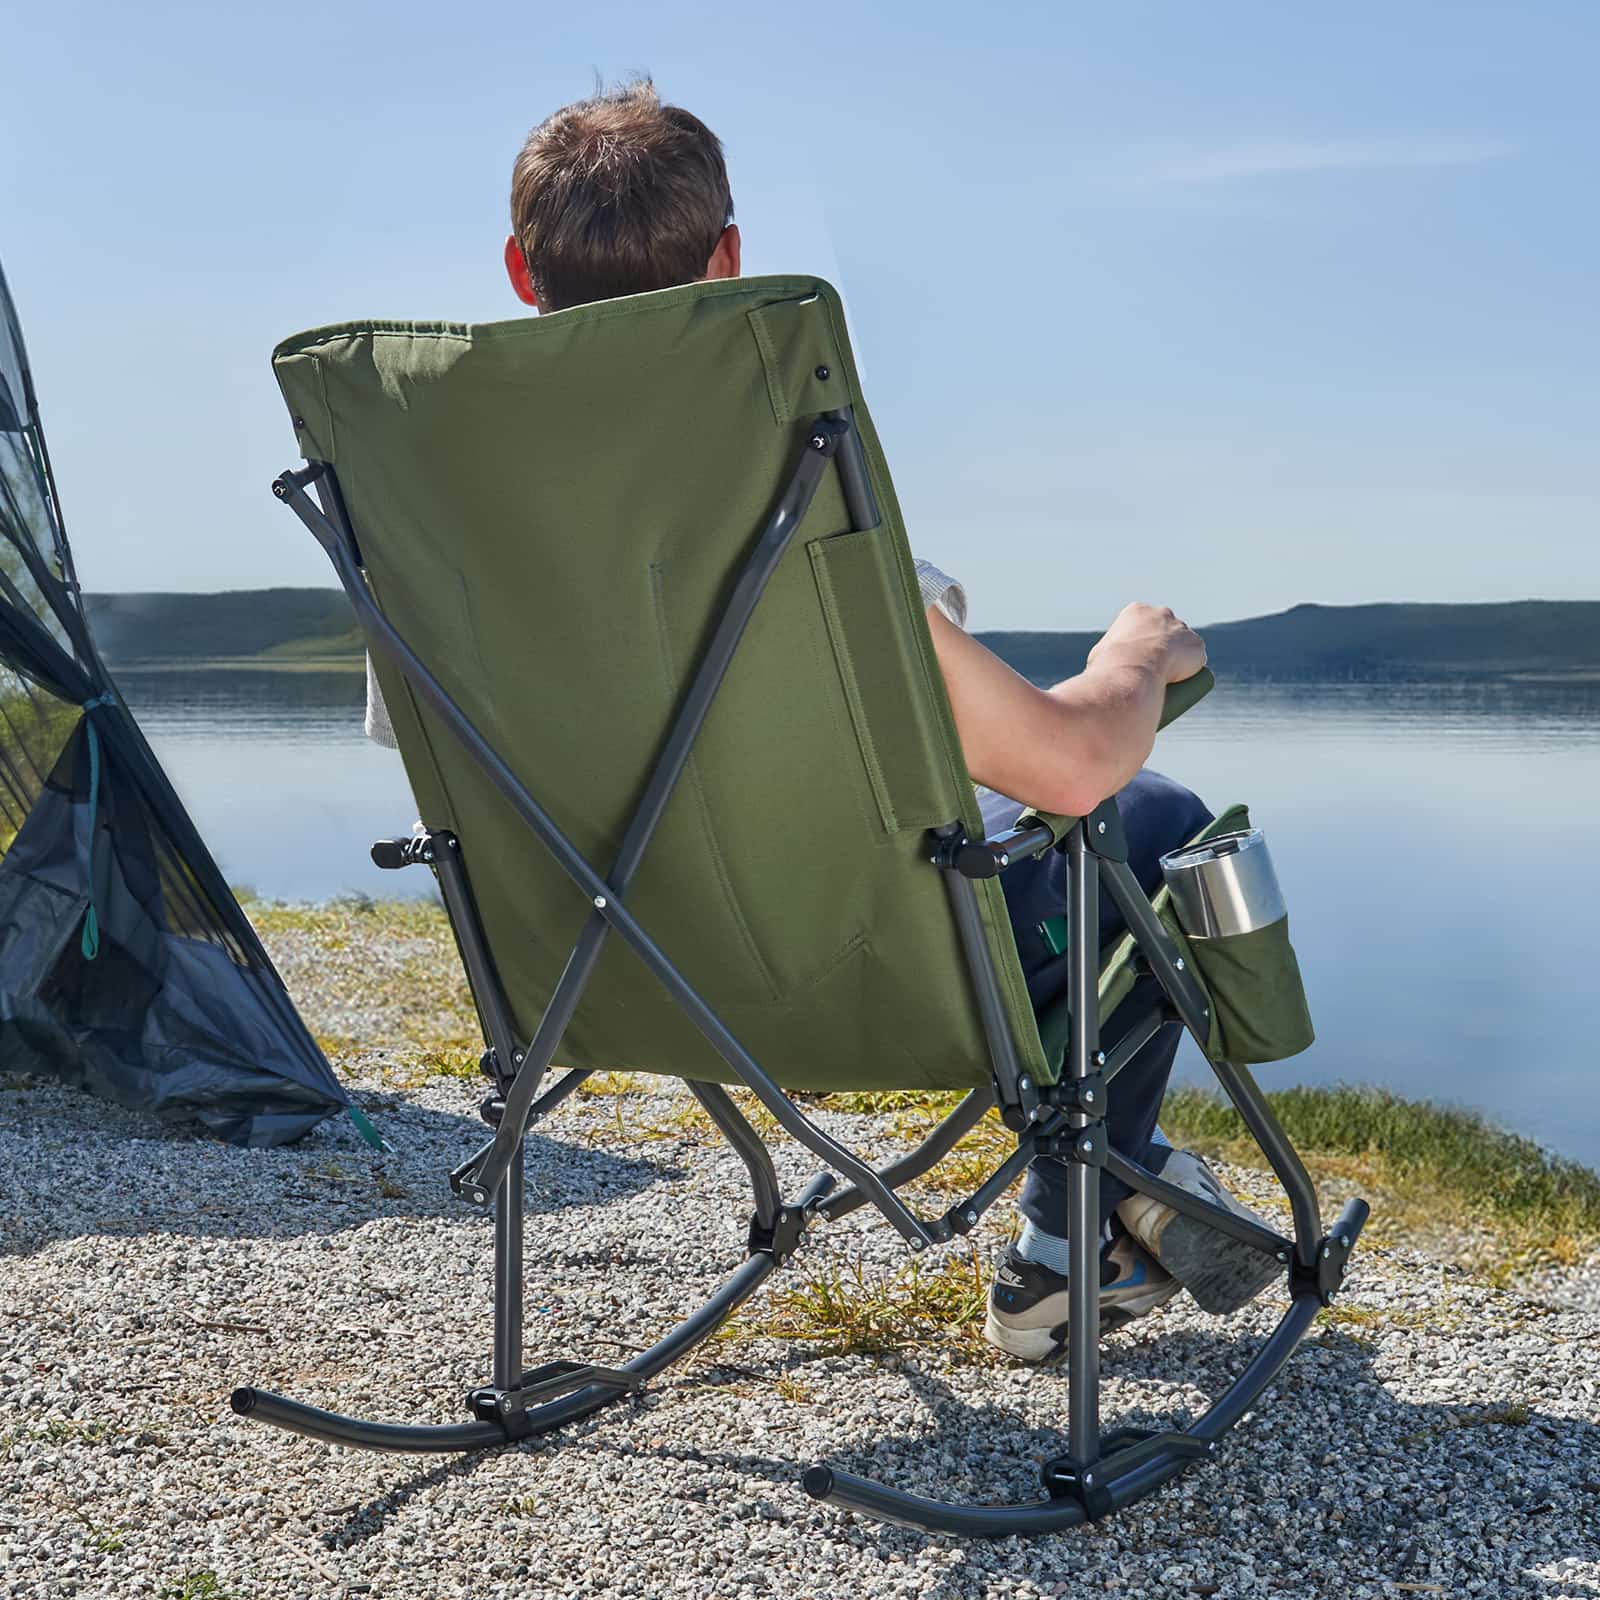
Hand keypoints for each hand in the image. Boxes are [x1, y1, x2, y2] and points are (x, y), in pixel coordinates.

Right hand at [1087, 603, 1206, 684]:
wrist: (1133, 670)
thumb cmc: (1110, 664)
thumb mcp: (1097, 655)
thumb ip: (1102, 656)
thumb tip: (1100, 668)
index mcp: (1136, 611)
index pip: (1142, 623)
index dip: (1142, 640)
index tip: (1139, 660)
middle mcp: (1161, 613)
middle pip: (1166, 628)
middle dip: (1164, 644)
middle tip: (1155, 670)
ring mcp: (1181, 628)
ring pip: (1184, 640)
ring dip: (1181, 654)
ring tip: (1173, 677)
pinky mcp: (1196, 645)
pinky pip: (1197, 656)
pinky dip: (1193, 667)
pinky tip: (1189, 680)